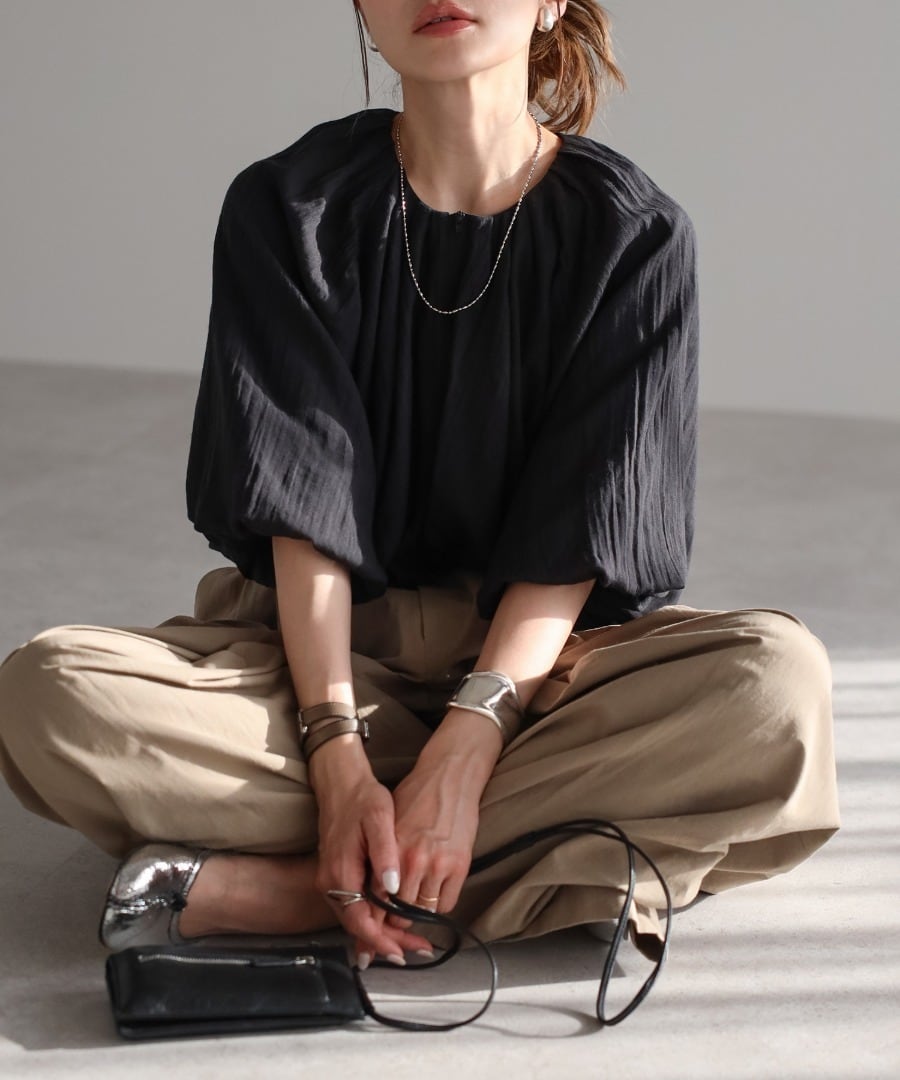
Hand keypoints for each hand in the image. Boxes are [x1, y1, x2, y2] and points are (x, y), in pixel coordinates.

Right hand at [311, 738, 432, 966]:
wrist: (341, 784)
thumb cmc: (363, 799)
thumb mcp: (378, 819)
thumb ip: (384, 854)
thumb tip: (393, 888)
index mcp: (340, 873)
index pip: (359, 921)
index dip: (381, 941)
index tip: (403, 953)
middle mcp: (331, 883)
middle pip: (358, 926)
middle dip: (387, 943)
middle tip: (419, 950)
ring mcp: (332, 881)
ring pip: (357, 919)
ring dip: (382, 932)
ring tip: (413, 941)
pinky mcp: (338, 875)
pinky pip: (355, 906)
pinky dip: (374, 918)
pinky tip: (393, 922)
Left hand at [390, 709, 501, 917]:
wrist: (449, 776)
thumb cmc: (416, 796)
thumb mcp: (390, 823)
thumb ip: (382, 855)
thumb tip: (373, 887)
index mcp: (392, 849)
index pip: (378, 897)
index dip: (375, 915)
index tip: (373, 924)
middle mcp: (413, 860)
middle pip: (399, 910)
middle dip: (394, 921)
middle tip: (393, 925)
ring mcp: (439, 864)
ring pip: (423, 911)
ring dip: (417, 917)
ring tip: (413, 915)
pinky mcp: (460, 865)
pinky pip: (447, 904)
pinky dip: (439, 908)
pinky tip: (433, 899)